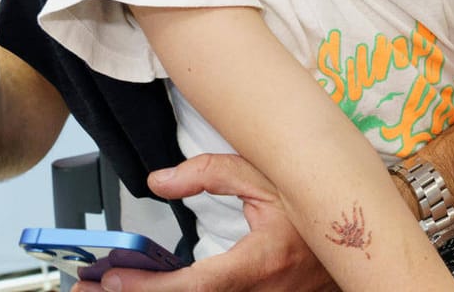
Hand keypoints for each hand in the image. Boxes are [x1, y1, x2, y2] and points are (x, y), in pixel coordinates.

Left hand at [81, 154, 337, 291]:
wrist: (364, 231)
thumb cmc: (319, 203)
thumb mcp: (268, 175)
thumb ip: (212, 173)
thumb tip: (160, 181)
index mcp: (261, 262)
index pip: (195, 286)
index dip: (150, 286)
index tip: (113, 276)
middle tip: (90, 289)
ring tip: (111, 286)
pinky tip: (157, 285)